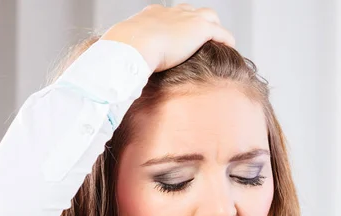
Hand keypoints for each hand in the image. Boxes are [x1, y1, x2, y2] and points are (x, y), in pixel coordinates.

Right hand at [100, 3, 235, 72]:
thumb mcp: (118, 56)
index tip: (176, 40)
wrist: (132, 47)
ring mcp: (186, 18)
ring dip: (213, 29)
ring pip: (208, 17)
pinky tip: (230, 48)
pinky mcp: (200, 28)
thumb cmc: (119, 54)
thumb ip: (120, 64)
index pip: (166, 16)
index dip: (173, 27)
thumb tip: (110, 79)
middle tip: (199, 40)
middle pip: (189, 12)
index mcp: (150, 16)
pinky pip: (220, 32)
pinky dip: (226, 39)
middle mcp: (170, 13)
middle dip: (195, 23)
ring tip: (218, 43)